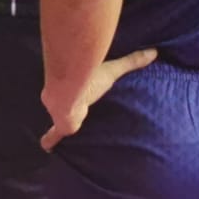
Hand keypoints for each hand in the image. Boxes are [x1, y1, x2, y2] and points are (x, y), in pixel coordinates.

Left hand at [40, 48, 157, 150]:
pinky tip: (45, 146)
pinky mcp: (61, 126)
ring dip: (60, 123)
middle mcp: (68, 99)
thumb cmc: (88, 79)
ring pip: (60, 119)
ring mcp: (62, 113)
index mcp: (79, 88)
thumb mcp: (112, 70)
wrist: (68, 90)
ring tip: (63, 129)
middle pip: (67, 104)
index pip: (77, 88)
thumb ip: (130, 62)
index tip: (79, 93)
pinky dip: (50, 141)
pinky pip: (54, 135)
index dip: (78, 91)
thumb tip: (153, 51)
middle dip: (68, 107)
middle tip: (71, 114)